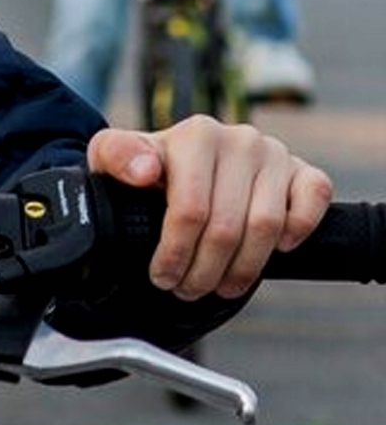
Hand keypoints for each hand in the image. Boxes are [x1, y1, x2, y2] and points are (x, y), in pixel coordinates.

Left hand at [88, 117, 331, 299]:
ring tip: (217, 285)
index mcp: (197, 135)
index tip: (161, 276)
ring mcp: (275, 154)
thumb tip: (145, 170)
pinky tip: (274, 252)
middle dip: (204, 270)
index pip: (191, 209)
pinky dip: (298, 232)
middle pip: (228, 227)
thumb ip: (116, 155)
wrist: (177, 165)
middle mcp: (240, 139)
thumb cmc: (143, 168)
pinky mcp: (303, 172)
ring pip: (267, 227)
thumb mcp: (111, 158)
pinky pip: (313, 202)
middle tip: (186, 289)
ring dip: (242, 269)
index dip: (176, 253)